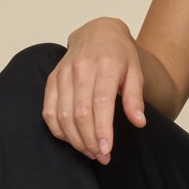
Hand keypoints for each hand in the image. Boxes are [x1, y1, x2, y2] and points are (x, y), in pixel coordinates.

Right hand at [41, 17, 146, 163]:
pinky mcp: (52, 79)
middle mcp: (81, 68)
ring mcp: (63, 73)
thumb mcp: (136, 71)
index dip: (101, 129)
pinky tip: (72, 139)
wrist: (98, 32)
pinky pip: (49, 111)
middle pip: (80, 112)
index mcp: (106, 64)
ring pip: (63, 115)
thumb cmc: (119, 55)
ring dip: (75, 139)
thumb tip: (139, 122)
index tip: (106, 150)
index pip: (101, 102)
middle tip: (101, 156)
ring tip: (90, 151)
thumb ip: (135, 97)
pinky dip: (59, 130)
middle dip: (89, 140)